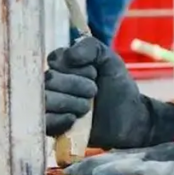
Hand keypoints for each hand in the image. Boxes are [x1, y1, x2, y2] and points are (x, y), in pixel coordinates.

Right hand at [45, 37, 173, 149]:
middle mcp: (49, 84)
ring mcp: (47, 106)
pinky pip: (45, 121)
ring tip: (87, 107)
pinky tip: (75, 119)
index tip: (94, 73)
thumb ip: (90, 47)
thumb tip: (67, 56)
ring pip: (46, 99)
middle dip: (78, 84)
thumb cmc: (116, 88)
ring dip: (73, 102)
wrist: (129, 119)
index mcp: (61, 66)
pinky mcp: (49, 127)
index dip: (76, 67)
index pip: (55, 60)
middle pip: (49, 79)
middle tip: (93, 91)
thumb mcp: (109, 60)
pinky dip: (62, 119)